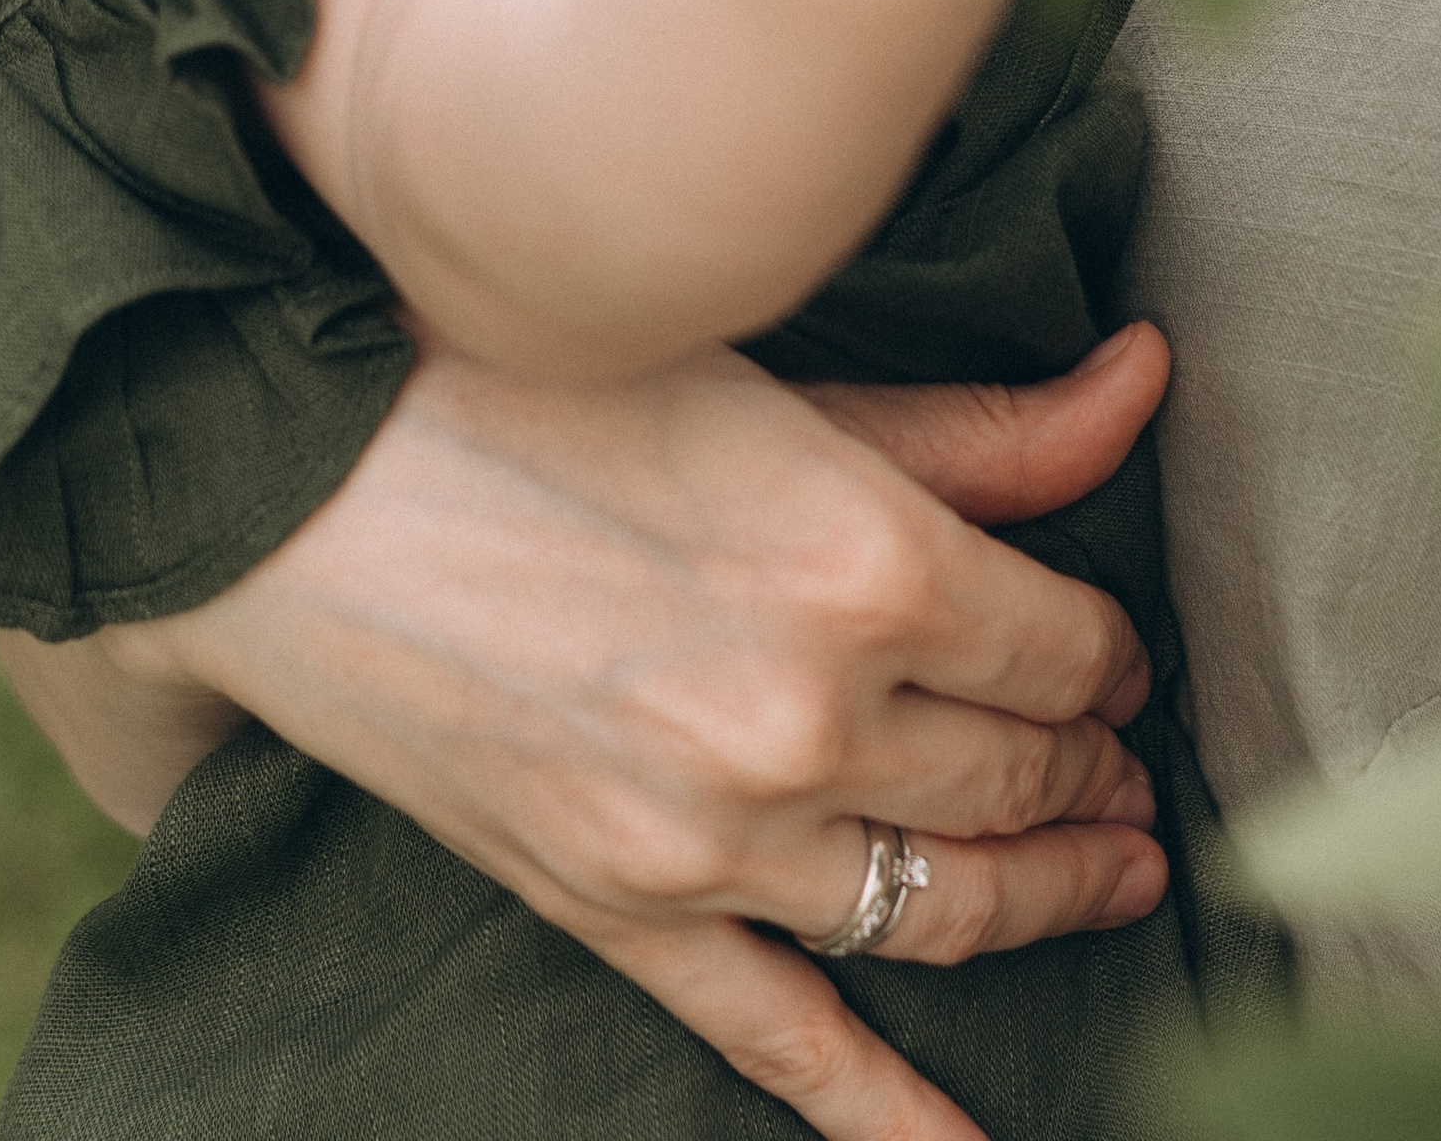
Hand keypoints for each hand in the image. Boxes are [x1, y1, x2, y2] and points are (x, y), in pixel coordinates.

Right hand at [89, 325, 1177, 1140]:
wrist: (292, 485)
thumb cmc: (526, 380)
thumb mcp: (762, 373)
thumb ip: (969, 420)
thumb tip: (1148, 382)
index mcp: (869, 560)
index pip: (1068, 645)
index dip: (1110, 649)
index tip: (1113, 646)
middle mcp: (813, 716)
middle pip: (1022, 776)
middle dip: (1093, 771)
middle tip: (1127, 765)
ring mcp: (716, 838)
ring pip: (946, 908)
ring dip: (1050, 897)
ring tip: (1110, 876)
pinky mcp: (621, 911)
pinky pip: (783, 1043)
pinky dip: (887, 1114)